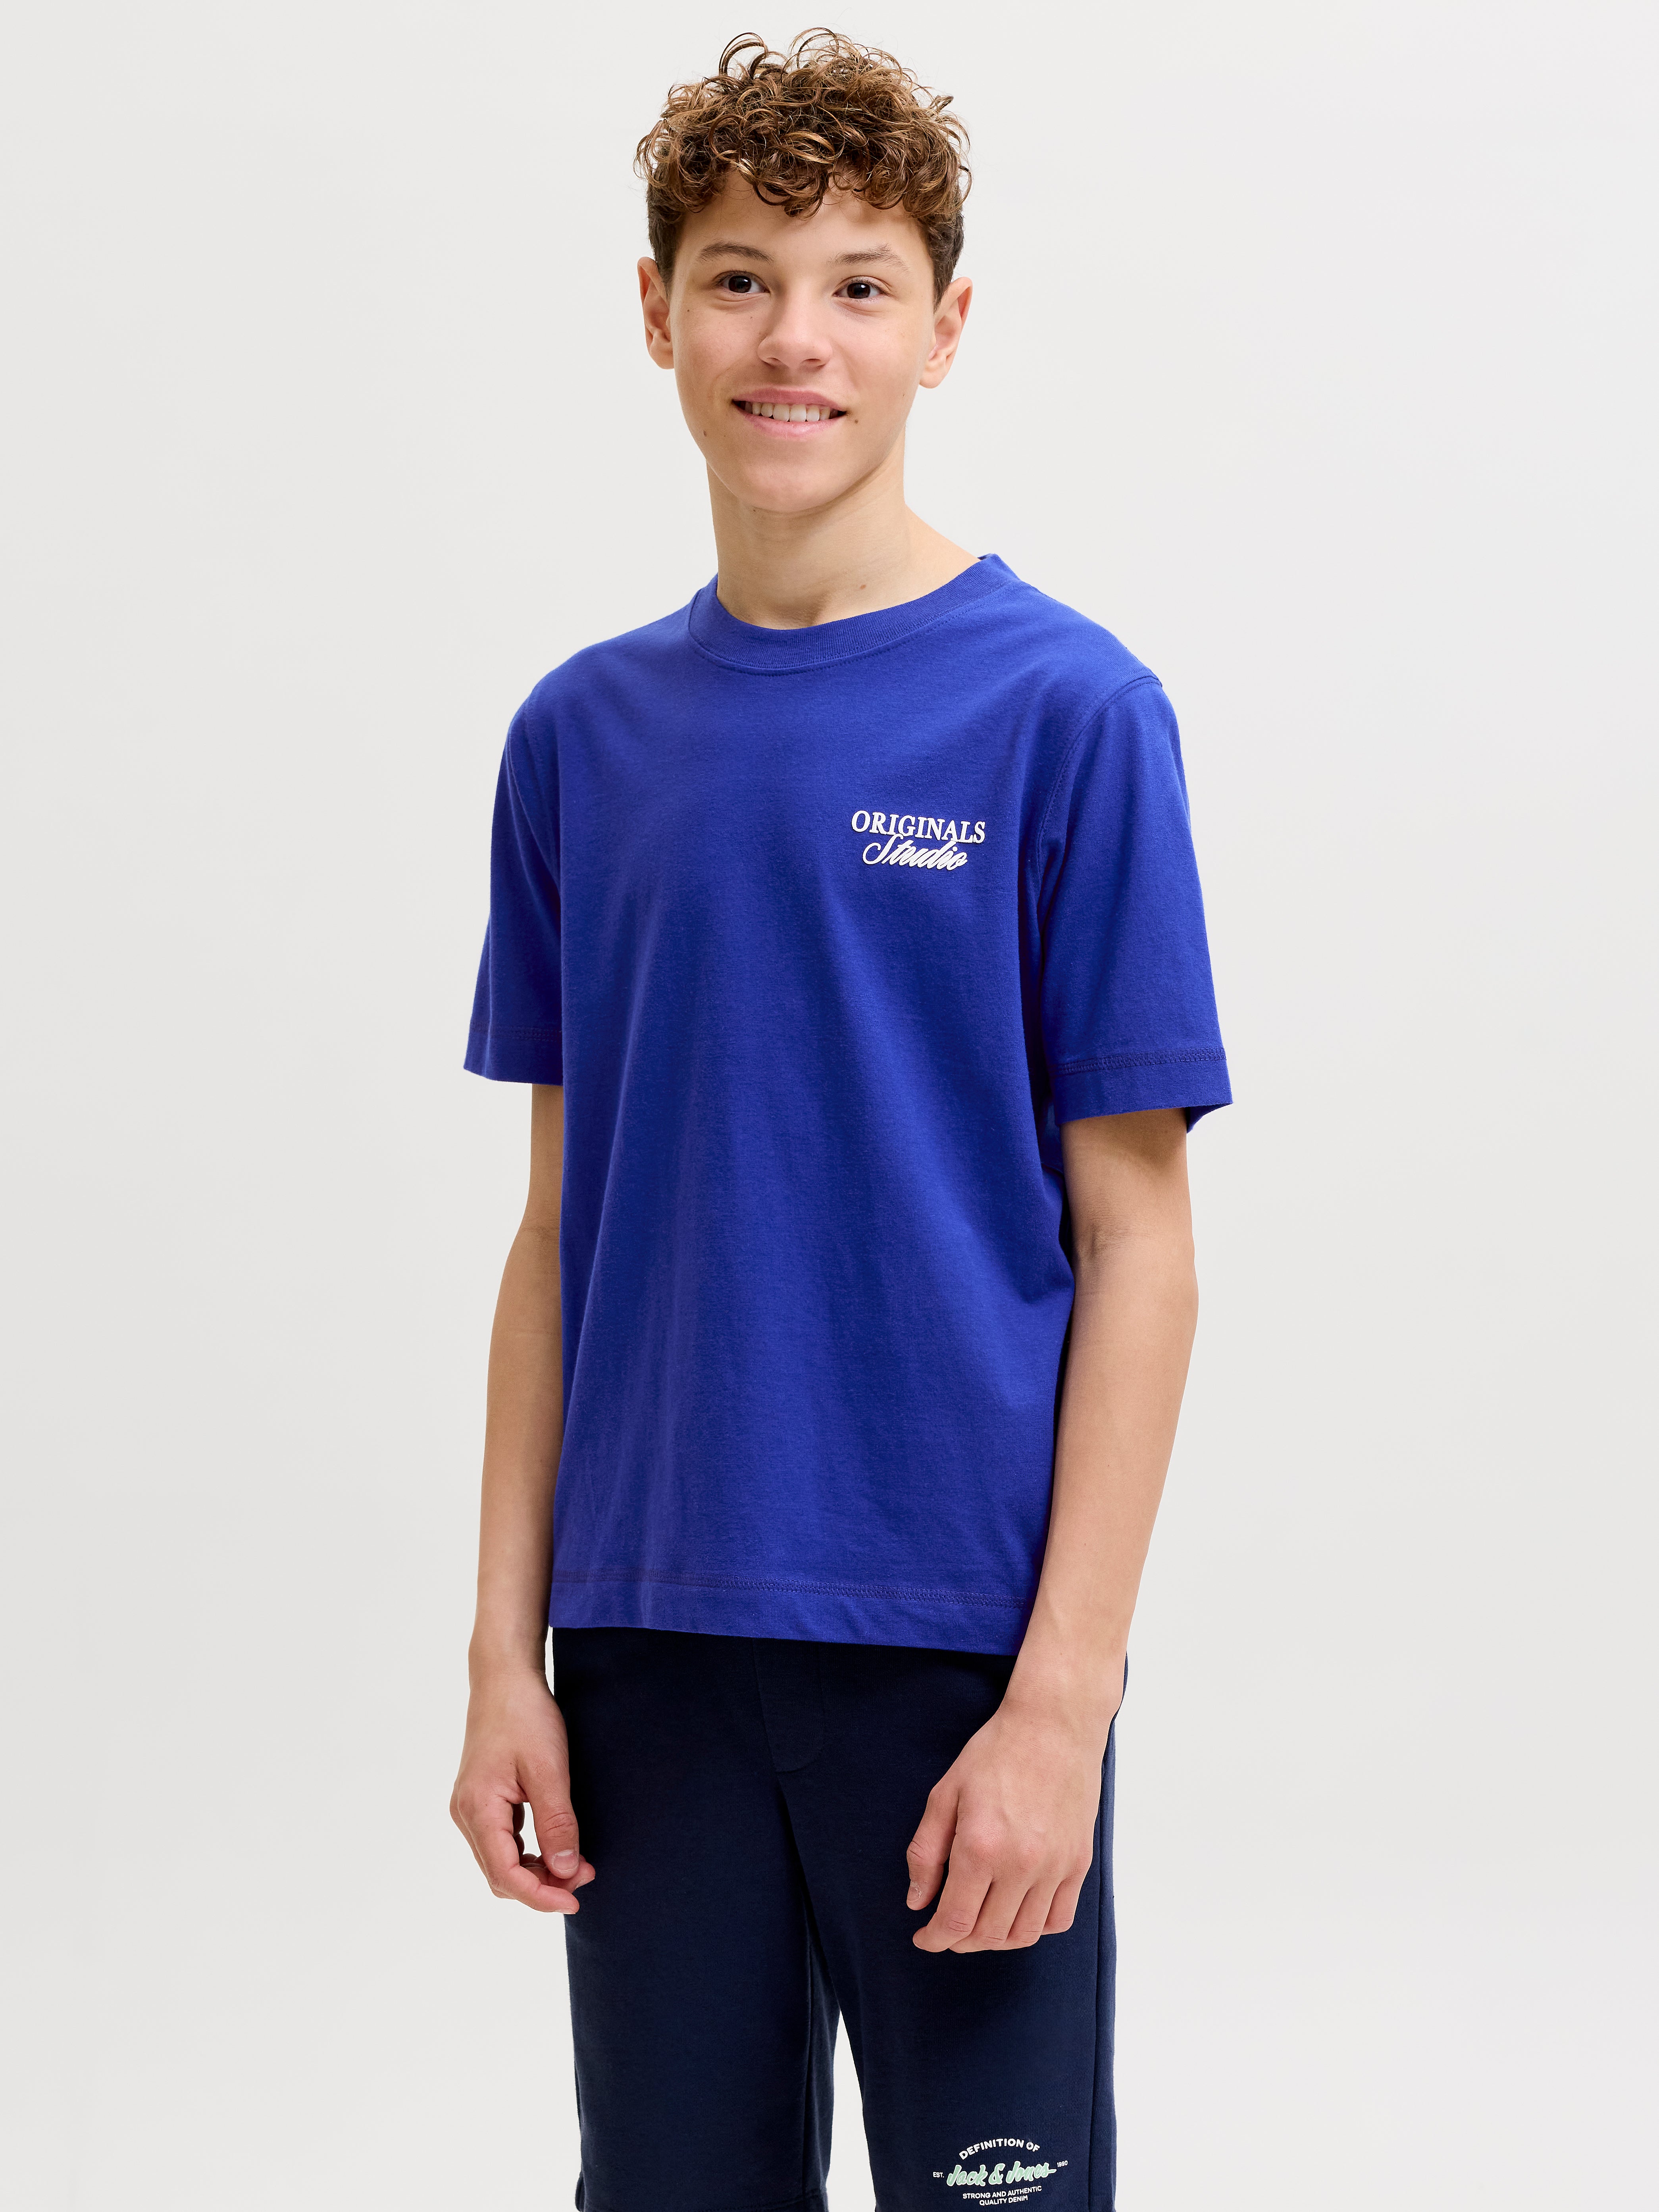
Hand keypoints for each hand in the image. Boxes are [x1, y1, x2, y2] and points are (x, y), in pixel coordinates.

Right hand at [450, 1666, 594, 1912]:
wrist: (504, 1678)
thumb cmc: (525, 1716)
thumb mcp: (549, 1770)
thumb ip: (556, 1823)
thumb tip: (565, 1872)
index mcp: (477, 1809)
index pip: (505, 1874)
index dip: (540, 1896)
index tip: (574, 1900)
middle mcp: (465, 1814)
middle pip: (500, 1874)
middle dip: (542, 1885)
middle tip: (584, 1877)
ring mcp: (471, 1807)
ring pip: (500, 1860)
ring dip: (536, 1871)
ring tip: (576, 1864)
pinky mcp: (481, 1799)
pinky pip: (502, 1841)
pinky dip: (529, 1852)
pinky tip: (555, 1845)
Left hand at [905, 1685, 1116, 1952]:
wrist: (1053, 1725)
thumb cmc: (995, 1752)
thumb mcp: (945, 1793)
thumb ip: (926, 1852)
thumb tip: (917, 1901)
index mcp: (980, 1847)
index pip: (955, 1920)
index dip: (934, 1938)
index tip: (923, 1938)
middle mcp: (1020, 1864)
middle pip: (988, 1934)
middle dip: (960, 1940)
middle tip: (947, 1929)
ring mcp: (1054, 1866)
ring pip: (1024, 1934)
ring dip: (995, 1941)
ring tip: (979, 1926)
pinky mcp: (1078, 1862)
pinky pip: (1058, 1918)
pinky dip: (1035, 1928)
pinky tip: (1016, 1913)